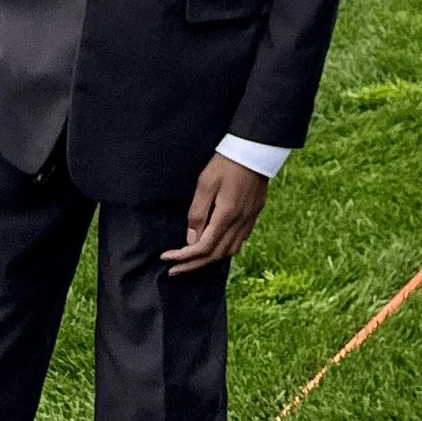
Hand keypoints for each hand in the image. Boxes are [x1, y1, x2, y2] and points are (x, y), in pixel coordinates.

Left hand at [162, 154, 269, 274]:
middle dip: (193, 265)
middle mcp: (240, 222)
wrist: (254, 150)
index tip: (166, 257)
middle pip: (216, 255)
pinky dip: (224, 249)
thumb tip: (191, 239)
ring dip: (210, 260)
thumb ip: (197, 214)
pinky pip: (240, 240)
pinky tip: (215, 245)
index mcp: (226, 216)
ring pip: (230, 251)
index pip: (203, 247)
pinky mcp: (254, 213)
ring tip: (193, 261)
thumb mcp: (205, 185)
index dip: (183, 256)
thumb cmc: (226, 164)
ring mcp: (249, 219)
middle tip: (174, 270)